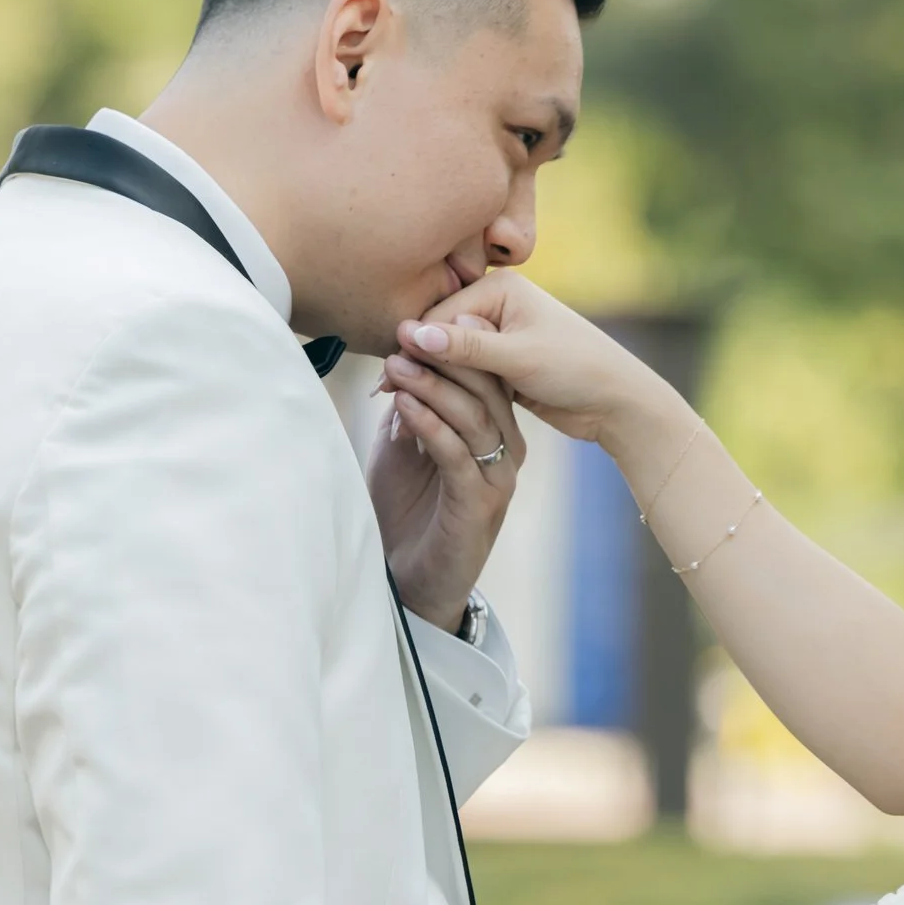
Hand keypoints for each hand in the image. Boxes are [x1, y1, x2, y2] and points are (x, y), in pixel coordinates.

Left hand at [370, 315, 524, 633]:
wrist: (409, 582)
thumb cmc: (406, 512)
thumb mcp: (404, 448)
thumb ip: (412, 407)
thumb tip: (404, 360)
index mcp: (494, 432)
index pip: (484, 376)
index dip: (451, 347)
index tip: (412, 322)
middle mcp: (506, 451)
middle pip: (487, 390)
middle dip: (445, 359)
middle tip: (405, 333)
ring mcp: (497, 479)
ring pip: (474, 418)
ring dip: (434, 387)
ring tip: (397, 364)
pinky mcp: (479, 505)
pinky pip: (457, 455)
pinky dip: (430, 425)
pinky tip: (403, 405)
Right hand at [400, 272, 679, 454]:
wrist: (617, 401)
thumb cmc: (576, 370)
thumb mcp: (519, 358)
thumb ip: (465, 347)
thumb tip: (410, 333)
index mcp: (502, 288)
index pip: (439, 315)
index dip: (413, 347)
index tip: (388, 377)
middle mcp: (497, 304)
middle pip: (440, 333)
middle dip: (418, 362)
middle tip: (384, 393)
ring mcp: (499, 333)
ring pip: (450, 355)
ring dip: (430, 377)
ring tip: (397, 404)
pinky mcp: (501, 361)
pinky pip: (464, 371)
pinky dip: (448, 386)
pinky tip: (424, 407)